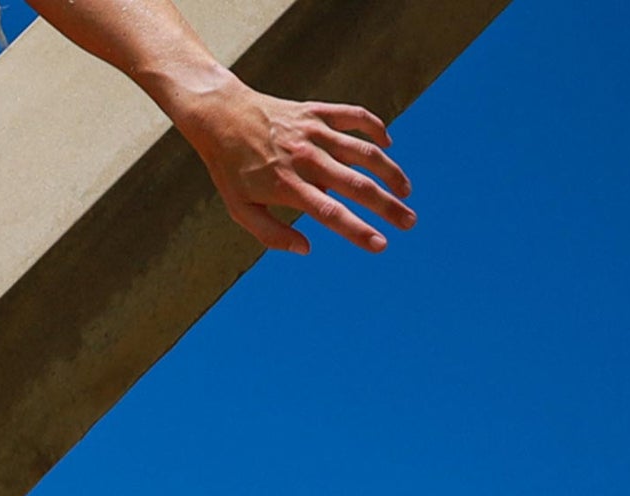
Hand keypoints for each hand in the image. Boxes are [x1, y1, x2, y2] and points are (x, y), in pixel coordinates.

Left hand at [171, 80, 414, 253]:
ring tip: (406, 191)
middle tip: (409, 222)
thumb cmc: (230, 168)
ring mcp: (314, 132)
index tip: (381, 245)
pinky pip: (355, 117)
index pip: (331, 213)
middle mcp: (305, 158)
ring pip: (365, 152)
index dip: (358, 231)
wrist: (220, 116)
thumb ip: (271, 234)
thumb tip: (306, 249)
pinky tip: (387, 144)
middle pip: (357, 185)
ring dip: (391, 172)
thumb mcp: (239, 209)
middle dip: (388, 206)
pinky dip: (375, 128)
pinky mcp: (317, 112)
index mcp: (287, 186)